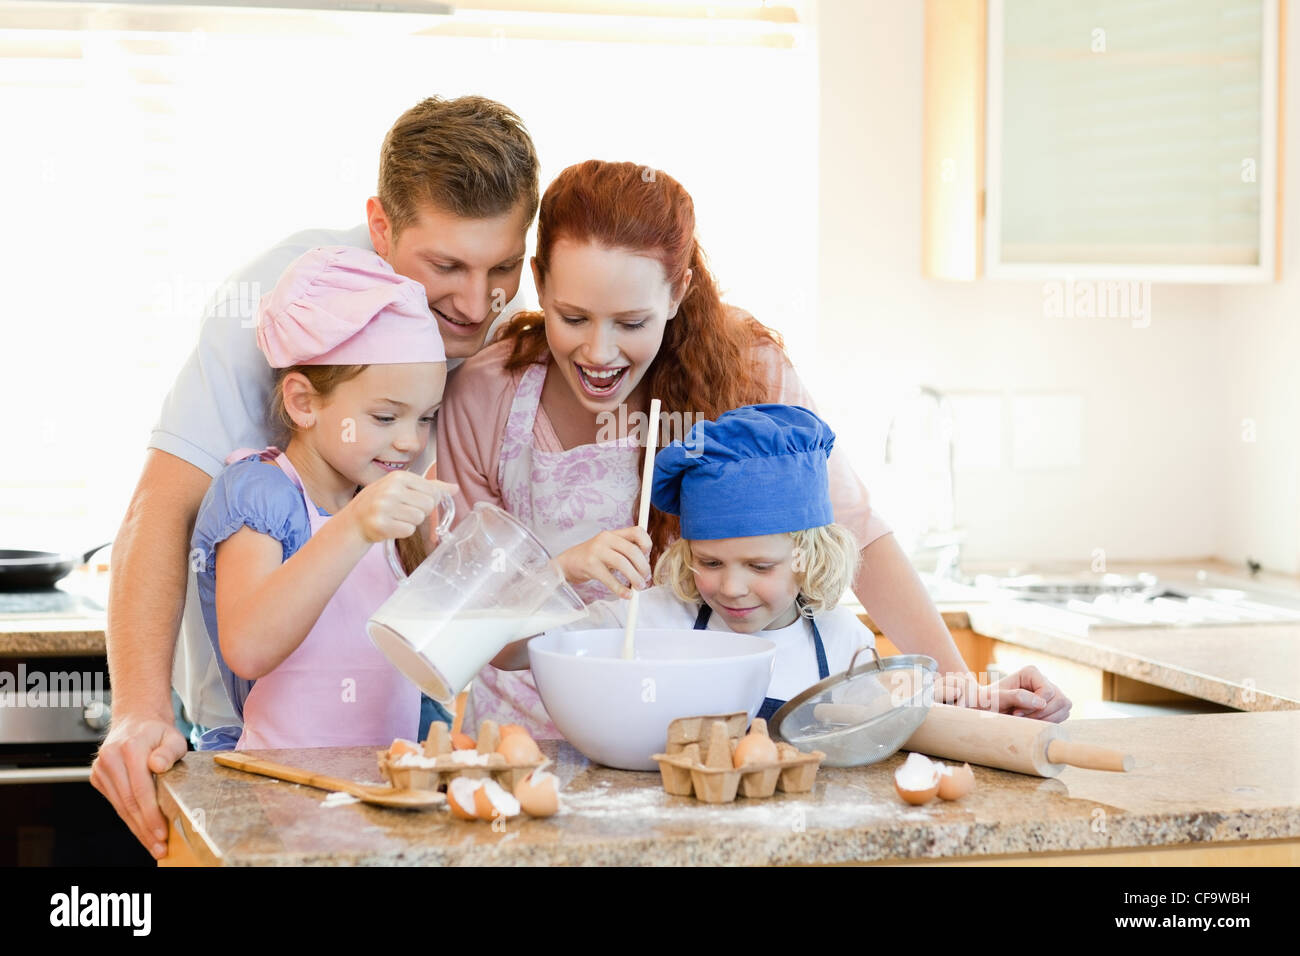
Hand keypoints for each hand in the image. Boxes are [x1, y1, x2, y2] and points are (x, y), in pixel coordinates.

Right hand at [89, 712, 188, 859]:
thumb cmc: (157, 732)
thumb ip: (170, 750)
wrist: (135, 720)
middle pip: (128, 802)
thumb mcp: (173, 736)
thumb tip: (158, 765)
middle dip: (145, 828)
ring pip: (120, 806)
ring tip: (153, 845)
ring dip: (137, 828)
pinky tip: (141, 829)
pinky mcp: (97, 777)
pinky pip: (115, 803)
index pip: (140, 789)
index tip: (162, 832)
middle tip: (159, 847)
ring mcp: (100, 768)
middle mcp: (110, 758)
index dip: (151, 814)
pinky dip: (129, 818)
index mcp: (129, 748)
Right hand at [343, 471, 457, 543]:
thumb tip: (454, 488)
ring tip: (396, 518)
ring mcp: (384, 507)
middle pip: (429, 505)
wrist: (356, 519)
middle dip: (421, 512)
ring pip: (419, 518)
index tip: (414, 501)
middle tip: (404, 511)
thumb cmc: (383, 501)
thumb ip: (431, 486)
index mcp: (399, 477)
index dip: (429, 500)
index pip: (433, 491)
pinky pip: (408, 530)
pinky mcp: (381, 524)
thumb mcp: (404, 487)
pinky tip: (391, 526)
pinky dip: (402, 531)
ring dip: (411, 522)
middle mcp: (391, 489)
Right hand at [557, 527, 652, 598]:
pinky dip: (620, 588)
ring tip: (639, 587)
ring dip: (635, 577)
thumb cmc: (594, 557)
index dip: (646, 544)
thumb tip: (646, 567)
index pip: (637, 531)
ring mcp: (597, 551)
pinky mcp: (590, 565)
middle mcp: (605, 538)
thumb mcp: (610, 549)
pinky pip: (609, 578)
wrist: (569, 562)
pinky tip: (626, 595)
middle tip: (646, 578)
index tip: (647, 557)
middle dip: (643, 566)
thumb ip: (626, 552)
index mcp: (613, 533)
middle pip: (632, 550)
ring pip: (623, 563)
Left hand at [935, 666, 1070, 721]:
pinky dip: (1050, 723)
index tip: (1017, 713)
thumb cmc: (986, 702)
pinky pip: (1063, 716)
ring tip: (1025, 721)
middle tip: (1022, 719)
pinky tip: (1032, 723)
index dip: (1036, 706)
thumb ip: (1015, 697)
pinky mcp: (1052, 706)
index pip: (1049, 691)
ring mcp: (1050, 693)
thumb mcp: (995, 699)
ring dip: (1047, 720)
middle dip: (1043, 714)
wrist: (984, 709)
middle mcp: (1043, 680)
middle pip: (1061, 700)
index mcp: (1031, 672)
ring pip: (1065, 708)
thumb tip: (1040, 702)